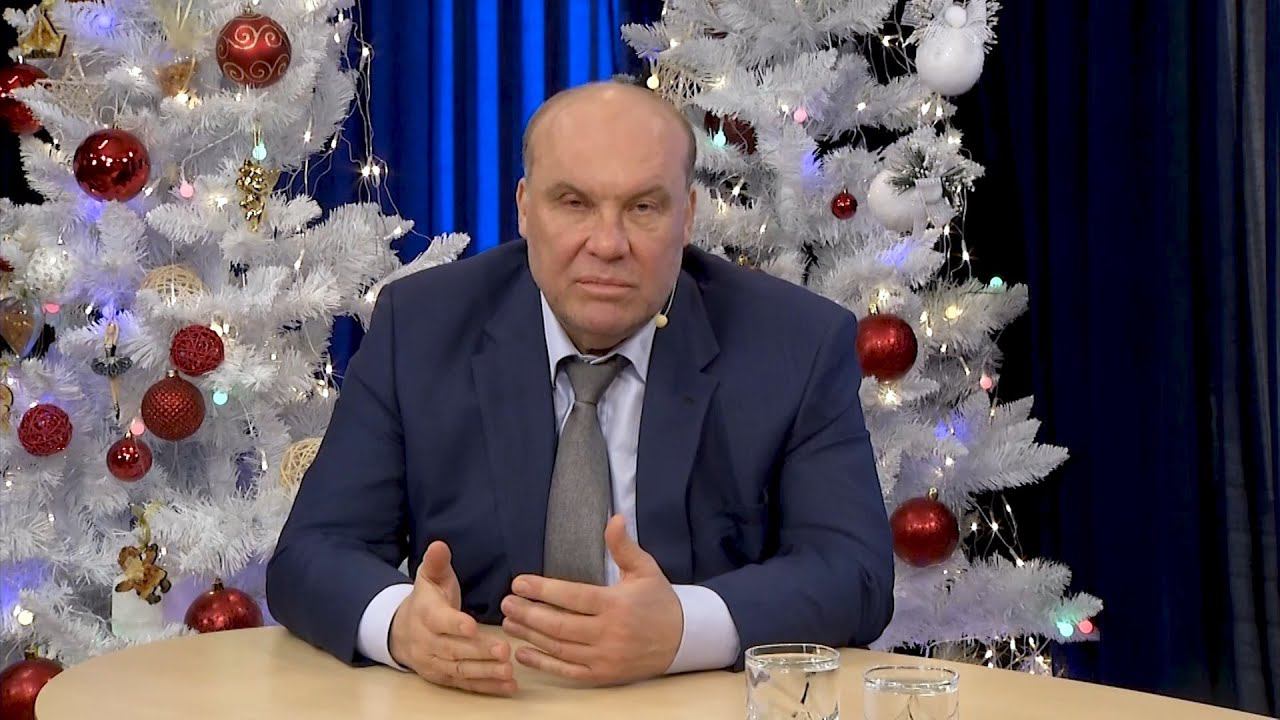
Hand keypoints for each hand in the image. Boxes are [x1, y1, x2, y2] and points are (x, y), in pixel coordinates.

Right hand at [389, 541, 516, 695]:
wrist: (400, 632)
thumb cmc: (426, 601)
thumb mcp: (429, 577)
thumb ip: (437, 562)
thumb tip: (439, 545)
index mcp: (425, 615)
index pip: (439, 620)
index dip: (454, 624)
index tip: (472, 626)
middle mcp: (427, 642)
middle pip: (453, 649)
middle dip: (479, 651)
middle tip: (504, 650)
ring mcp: (434, 663)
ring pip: (460, 669)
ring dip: (485, 673)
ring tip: (508, 671)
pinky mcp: (443, 678)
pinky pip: (465, 684)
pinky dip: (486, 687)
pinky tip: (507, 686)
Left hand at [501, 515, 682, 684]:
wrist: (682, 640)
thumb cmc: (659, 601)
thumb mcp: (645, 569)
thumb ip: (624, 546)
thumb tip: (614, 519)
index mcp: (617, 605)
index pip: (574, 596)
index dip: (543, 590)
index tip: (519, 582)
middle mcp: (610, 633)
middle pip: (560, 625)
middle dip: (529, 613)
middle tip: (506, 602)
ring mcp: (605, 658)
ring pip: (560, 648)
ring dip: (530, 636)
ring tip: (508, 623)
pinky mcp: (603, 675)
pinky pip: (568, 671)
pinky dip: (543, 664)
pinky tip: (523, 653)